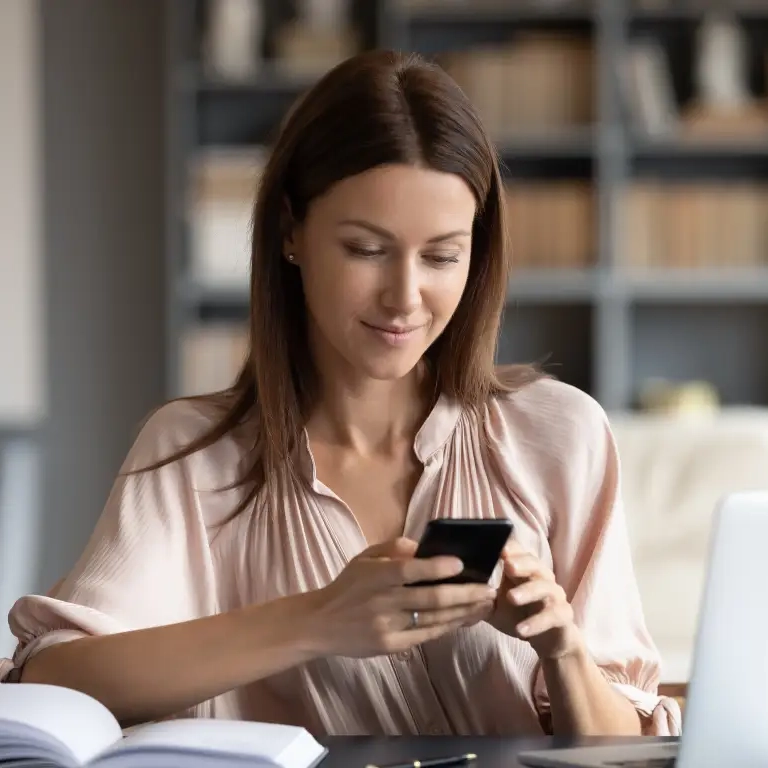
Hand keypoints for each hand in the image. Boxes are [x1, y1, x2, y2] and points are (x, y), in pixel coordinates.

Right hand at [304, 537, 495, 657]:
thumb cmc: (347, 586)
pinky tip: (465, 619)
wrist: (320, 624)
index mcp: (375, 576)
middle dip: (464, 594)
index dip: (435, 567)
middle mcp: (382, 602)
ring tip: (485, 604)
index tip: (460, 563)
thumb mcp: (364, 558)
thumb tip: (424, 547)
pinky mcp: (390, 646)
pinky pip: (426, 635)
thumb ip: (393, 548)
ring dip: (464, 612)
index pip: (408, 570)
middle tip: (489, 588)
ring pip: (434, 619)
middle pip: (430, 599)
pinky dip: (448, 627)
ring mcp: (387, 626)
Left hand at [488, 540, 582, 659]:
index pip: (518, 552)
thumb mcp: (495, 606)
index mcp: (524, 571)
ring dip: (528, 591)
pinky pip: (553, 616)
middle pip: (534, 564)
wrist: (549, 640)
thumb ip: (478, 595)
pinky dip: (537, 622)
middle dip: (521, 563)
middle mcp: (542, 578)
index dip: (509, 548)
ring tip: (511, 598)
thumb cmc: (519, 616)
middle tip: (508, 565)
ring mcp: (555, 596)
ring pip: (545, 587)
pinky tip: (521, 630)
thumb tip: (451, 588)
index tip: (496, 546)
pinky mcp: (563, 615)